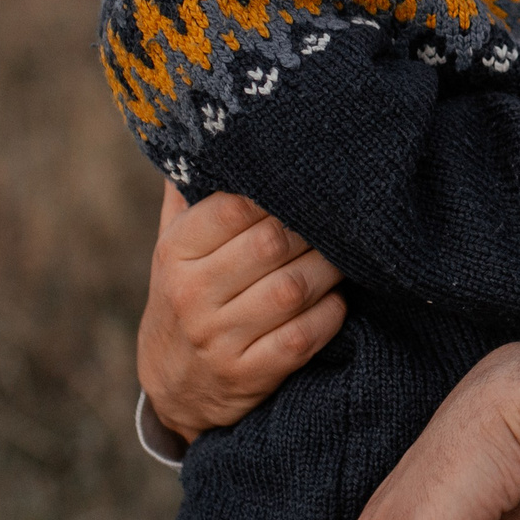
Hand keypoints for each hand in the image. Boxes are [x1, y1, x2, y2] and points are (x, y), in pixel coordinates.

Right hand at [138, 184, 346, 440]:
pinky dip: (328, 315)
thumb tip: (207, 130)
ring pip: (291, 290)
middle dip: (312, 229)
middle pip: (270, 244)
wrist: (174, 388)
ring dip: (329, 270)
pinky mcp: (247, 375)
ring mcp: (217, 339)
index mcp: (173, 252)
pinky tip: (336, 301)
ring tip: (346, 256)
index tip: (307, 183)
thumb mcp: (173, 248)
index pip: (231, 207)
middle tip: (342, 218)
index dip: (276, 192)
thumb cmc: (187, 297)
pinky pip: (301, 338)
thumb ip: (190, 196)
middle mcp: (191, 294)